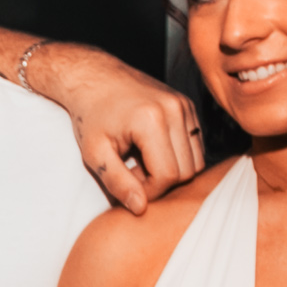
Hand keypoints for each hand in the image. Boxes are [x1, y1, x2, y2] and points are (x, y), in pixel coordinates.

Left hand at [44, 48, 205, 214]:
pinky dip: (178, 156)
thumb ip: (117, 183)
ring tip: (141, 163)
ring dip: (172, 171)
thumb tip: (140, 208)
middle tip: (132, 173)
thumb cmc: (90, 116)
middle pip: (186, 171)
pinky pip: (195, 145)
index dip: (149, 190)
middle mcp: (175, 109)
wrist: (95, 78)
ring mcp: (185, 106)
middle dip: (161, 182)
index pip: (167, 175)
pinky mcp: (188, 106)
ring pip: (195, 161)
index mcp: (152, 120)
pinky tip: (151, 151)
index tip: (127, 182)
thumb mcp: (94, 153)